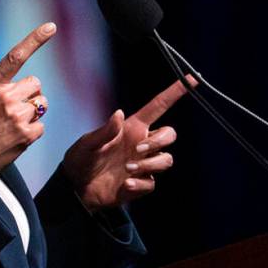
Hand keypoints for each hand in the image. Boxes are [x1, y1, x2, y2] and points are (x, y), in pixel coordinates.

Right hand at [0, 22, 55, 188]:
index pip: (15, 56)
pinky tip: (14, 136)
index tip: (51, 26)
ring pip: (41, 104)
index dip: (35, 39)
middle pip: (35, 83)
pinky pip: (41, 125)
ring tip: (11, 123)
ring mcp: (17, 117)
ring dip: (31, 111)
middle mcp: (5, 98)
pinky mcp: (26, 135)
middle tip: (12, 106)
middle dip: (28, 93)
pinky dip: (31, 130)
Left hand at [63, 77, 193, 211]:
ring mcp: (142, 164)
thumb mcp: (87, 143)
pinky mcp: (141, 183)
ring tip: (127, 169)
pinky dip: (141, 182)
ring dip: (150, 163)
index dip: (174, 92)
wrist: (76, 188)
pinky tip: (125, 184)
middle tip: (137, 150)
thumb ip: (105, 131)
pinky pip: (153, 182)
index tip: (192, 79)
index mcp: (131, 128)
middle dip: (160, 141)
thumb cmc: (80, 159)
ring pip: (166, 159)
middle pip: (170, 134)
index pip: (158, 106)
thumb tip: (119, 113)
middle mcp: (141, 143)